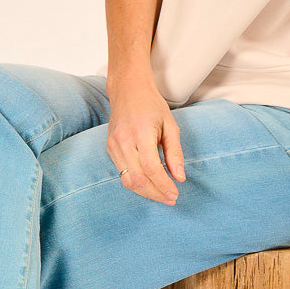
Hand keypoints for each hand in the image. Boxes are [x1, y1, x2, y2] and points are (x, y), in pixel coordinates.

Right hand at [106, 75, 185, 203]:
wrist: (128, 89)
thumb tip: (179, 177)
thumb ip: (175, 153)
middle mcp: (124, 141)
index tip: (175, 193)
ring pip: (127, 180)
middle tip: (170, 199)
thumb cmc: (152, 105)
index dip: (164, 185)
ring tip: (161, 194)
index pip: (152, 168)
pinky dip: (136, 182)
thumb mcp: (170, 126)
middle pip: (138, 179)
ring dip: (145, 191)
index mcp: (141, 133)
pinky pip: (121, 173)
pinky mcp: (110, 148)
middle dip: (155, 193)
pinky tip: (149, 183)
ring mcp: (113, 145)